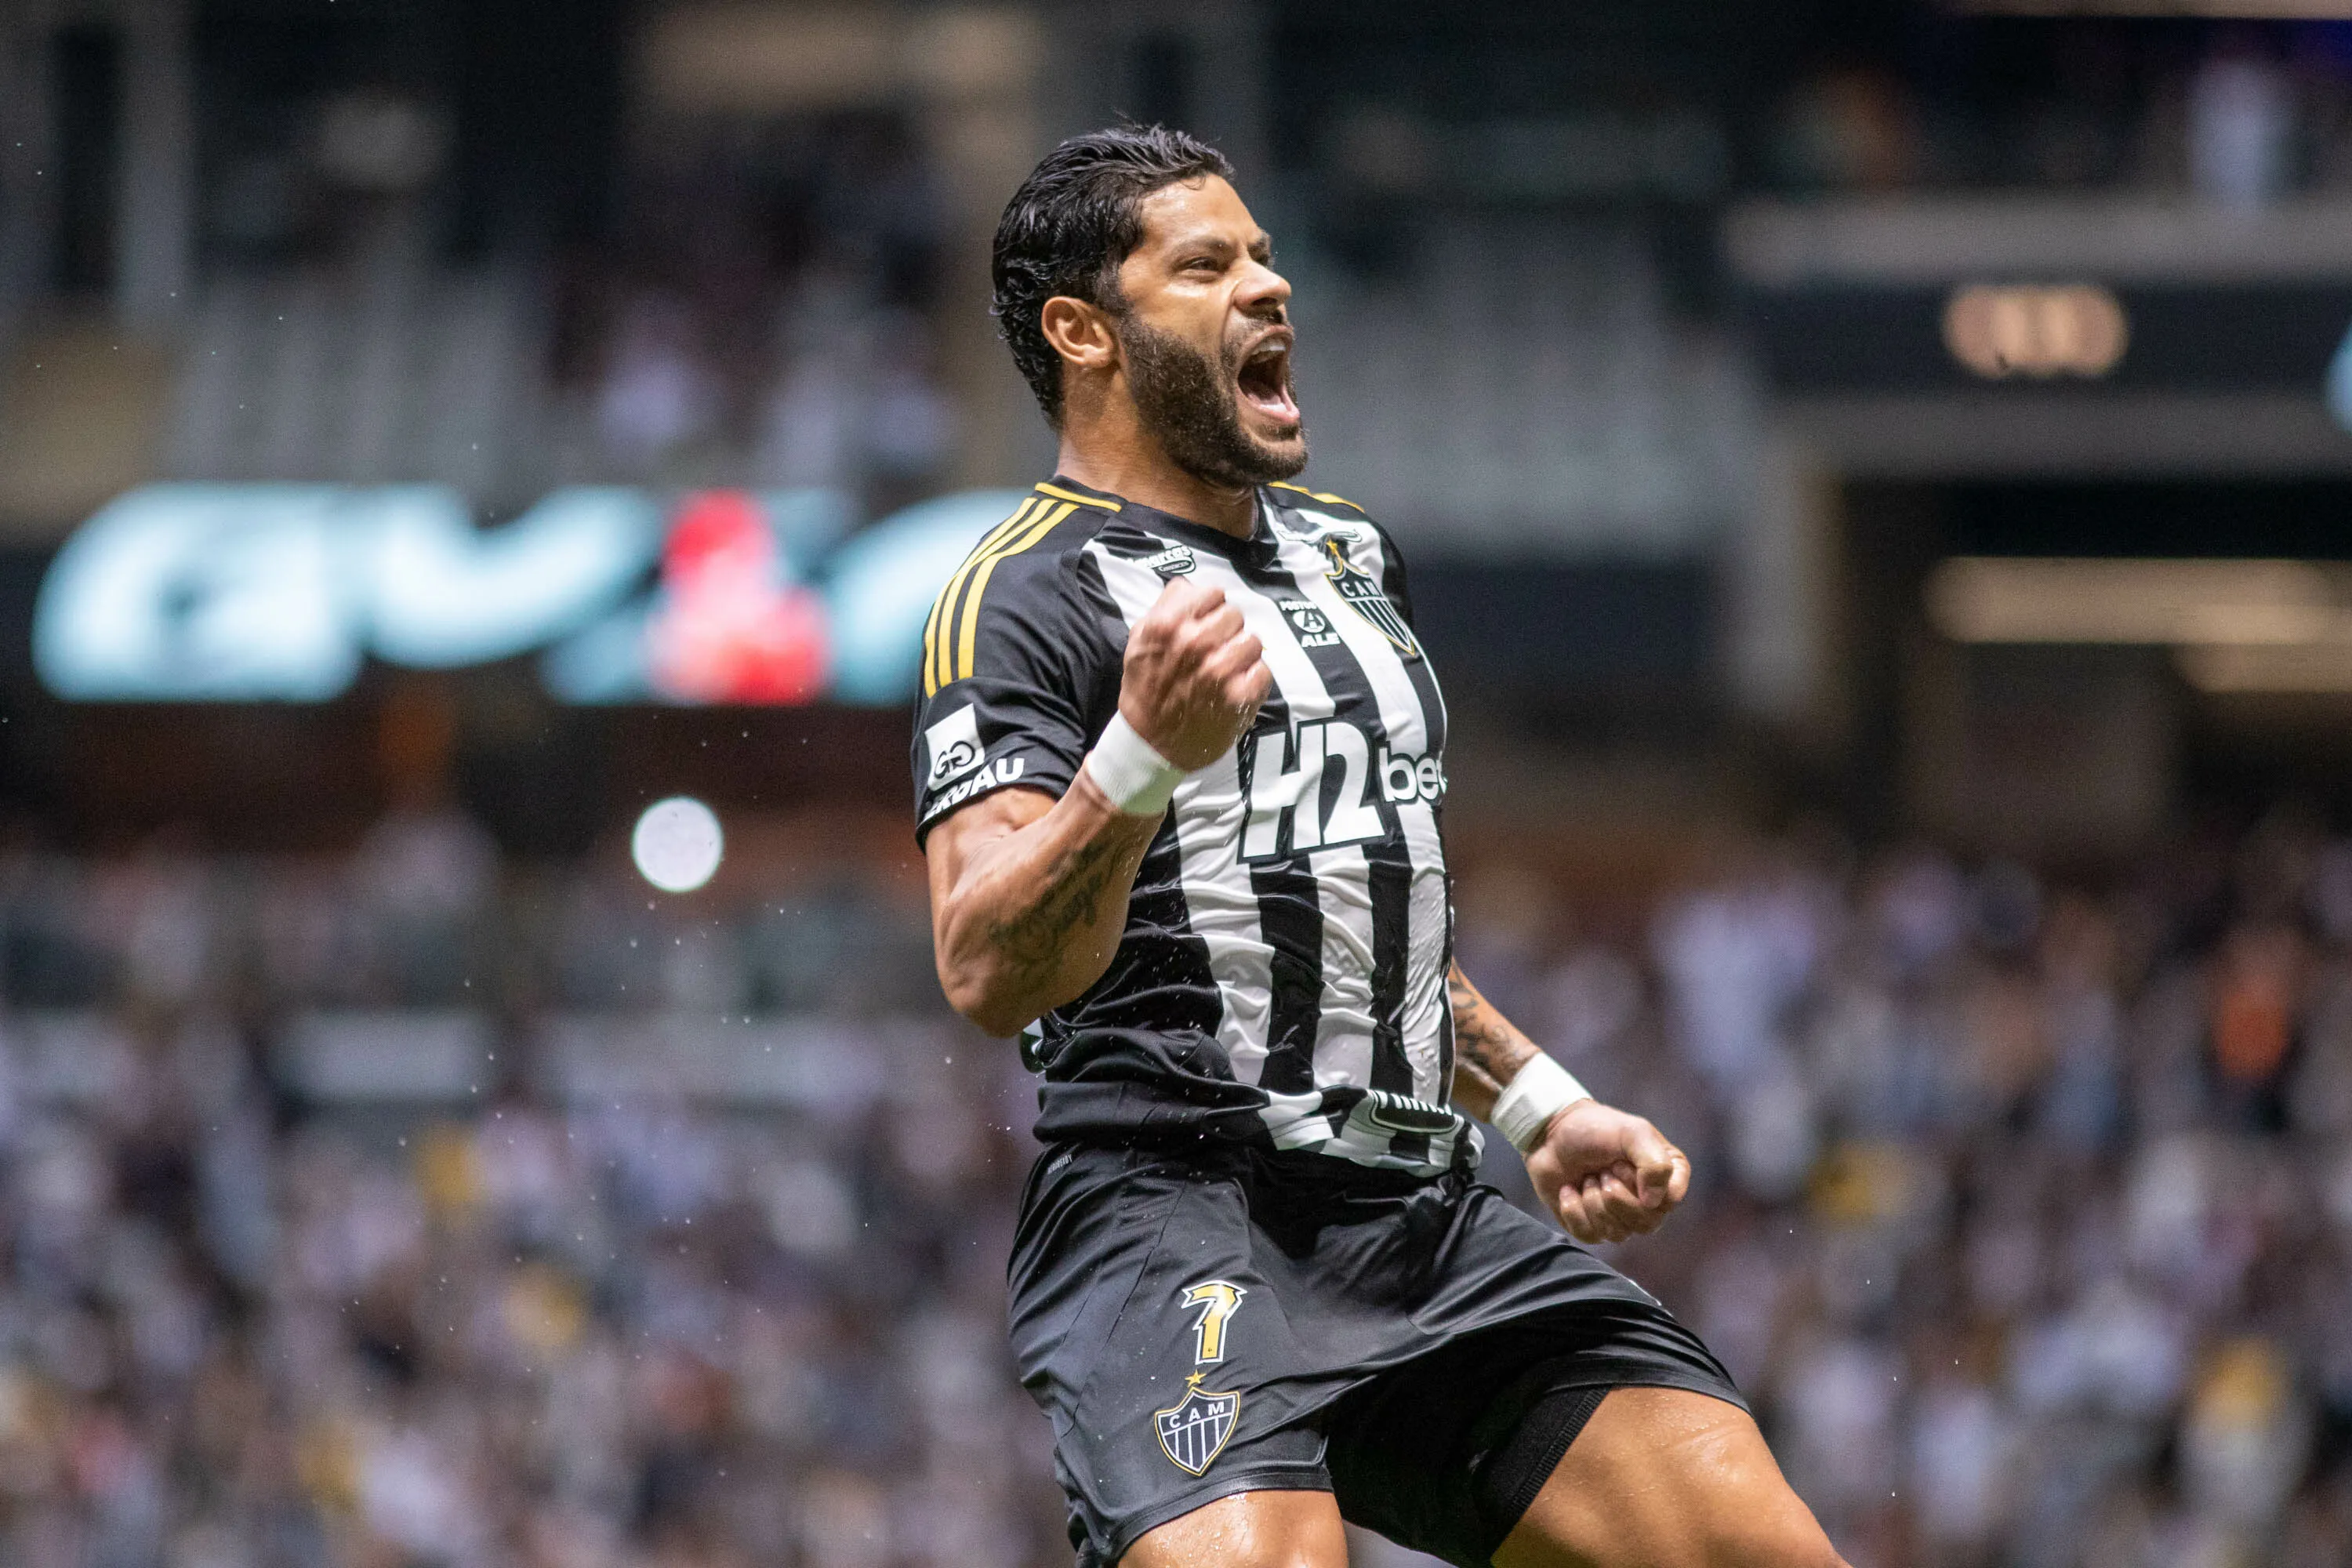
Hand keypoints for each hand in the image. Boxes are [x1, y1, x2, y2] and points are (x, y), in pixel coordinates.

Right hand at [1118, 579, 1271, 770]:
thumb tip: (1192, 586)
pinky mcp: (1240, 697)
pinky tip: (1235, 688)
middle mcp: (1195, 643)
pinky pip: (1263, 671)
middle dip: (1227, 631)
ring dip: (1242, 655)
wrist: (1150, 742)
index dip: (1211, 609)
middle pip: (1235, 615)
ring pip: (1253, 641)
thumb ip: (1165, 606)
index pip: (1213, 593)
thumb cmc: (1146, 687)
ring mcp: (1220, 671)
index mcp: (1168, 625)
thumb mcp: (1140, 638)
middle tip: (1214, 651)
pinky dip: (1253, 679)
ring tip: (1226, 670)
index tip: (1205, 625)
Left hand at [1523, 1100, 1690, 1244]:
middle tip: (1602, 1172)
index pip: (1669, 1201)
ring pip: (1618, 1233)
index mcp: (1665, 1176)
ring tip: (1587, 1178)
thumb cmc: (1596, 1128)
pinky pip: (1591, 1236)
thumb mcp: (1632, 1132)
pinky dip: (1574, 1211)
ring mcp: (1620, 1216)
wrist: (1551, 1133)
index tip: (1621, 1163)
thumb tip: (1653, 1203)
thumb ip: (1655, 1163)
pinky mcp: (1593, 1226)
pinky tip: (1568, 1190)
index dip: (1643, 1185)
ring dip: (1594, 1202)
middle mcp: (1648, 1201)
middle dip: (1616, 1197)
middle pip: (1646, 1224)